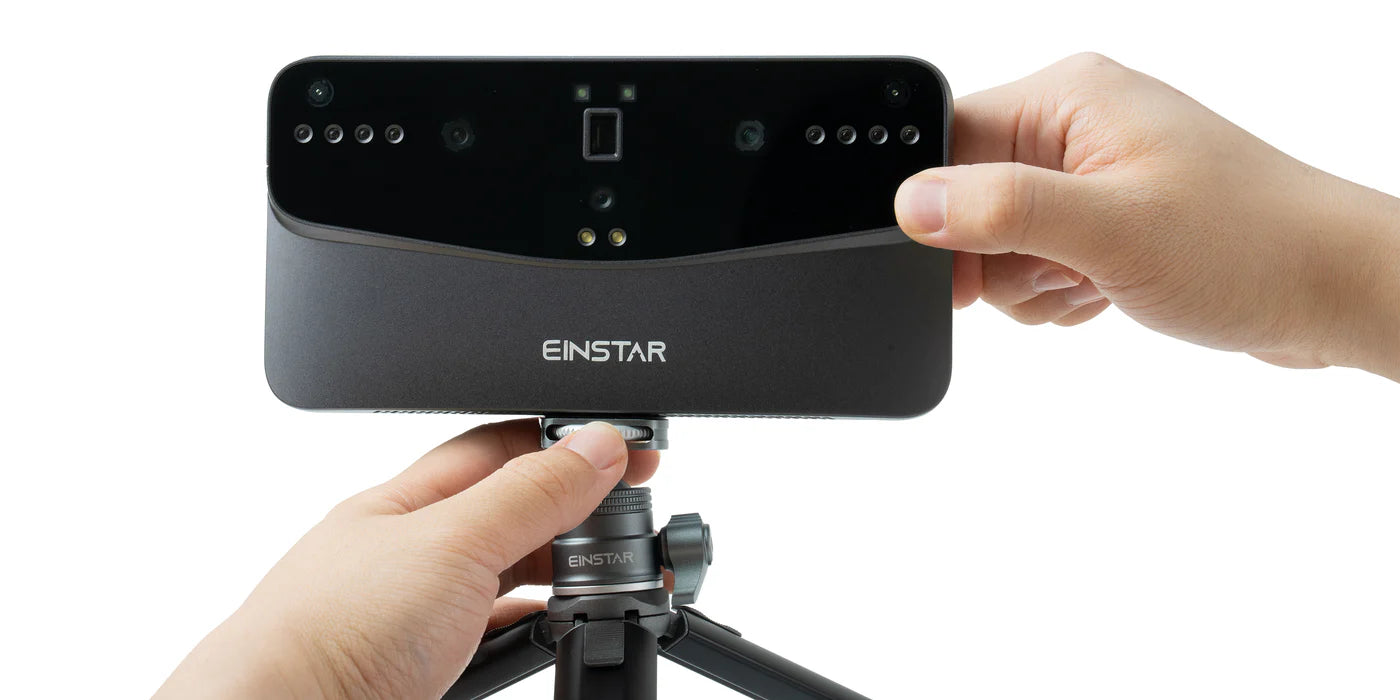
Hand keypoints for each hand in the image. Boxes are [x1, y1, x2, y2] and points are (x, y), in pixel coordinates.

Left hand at [155, 420, 655, 699]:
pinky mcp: (426, 670)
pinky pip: (499, 637)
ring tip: (609, 582)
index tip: (635, 455)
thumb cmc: (328, 630)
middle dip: (578, 513)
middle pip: (514, 512)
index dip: (572, 442)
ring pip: (509, 576)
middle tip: (636, 527)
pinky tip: (557, 634)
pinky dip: (538, 632)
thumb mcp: (453, 542)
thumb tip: (598, 444)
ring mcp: (417, 612)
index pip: (504, 446)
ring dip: (562, 575)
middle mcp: (410, 551)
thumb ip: (529, 493)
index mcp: (407, 499)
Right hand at [895, 53, 1399, 379]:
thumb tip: (915, 203)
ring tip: (1095, 283)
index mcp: (1069, 98)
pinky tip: (1103, 293)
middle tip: (1062, 272)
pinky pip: (1036, 262)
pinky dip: (1057, 292)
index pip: (950, 143)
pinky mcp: (1106, 216)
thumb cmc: (1249, 244)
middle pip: (969, 199)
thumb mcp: (1110, 230)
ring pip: (999, 241)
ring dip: (1033, 283)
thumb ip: (1003, 210)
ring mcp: (1091, 172)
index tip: (960, 270)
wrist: (1332, 291)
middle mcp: (1075, 125)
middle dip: (1000, 258)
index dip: (939, 213)